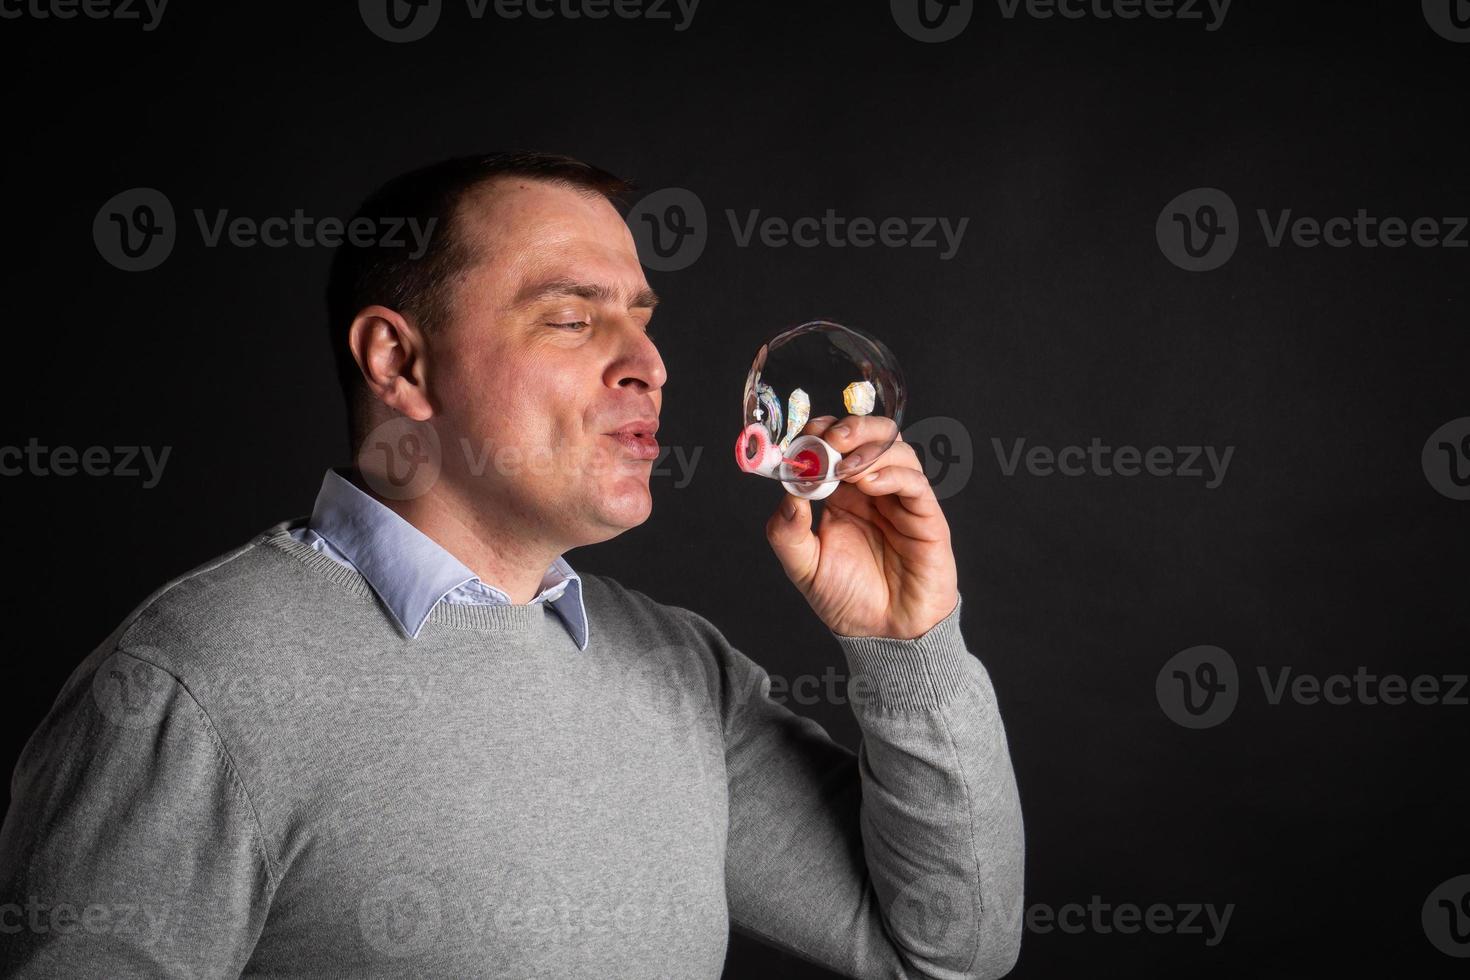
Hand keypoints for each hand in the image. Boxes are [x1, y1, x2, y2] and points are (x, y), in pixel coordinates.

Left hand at [765, 414, 958, 639]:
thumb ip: (787, 531)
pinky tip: (870, 484)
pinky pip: (916, 484)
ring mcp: (903, 501)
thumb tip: (786, 492)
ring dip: (870, 450)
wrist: (883, 636)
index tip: (805, 436)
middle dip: (853, 428)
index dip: (823, 432)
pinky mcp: (927, 519)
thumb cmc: (848, 600)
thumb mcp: (803, 567)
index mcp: (844, 494)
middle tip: (830, 438)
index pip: (840, 445)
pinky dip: (892, 475)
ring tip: (846, 468)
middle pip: (875, 436)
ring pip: (898, 451)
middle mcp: (875, 491)